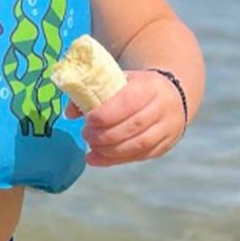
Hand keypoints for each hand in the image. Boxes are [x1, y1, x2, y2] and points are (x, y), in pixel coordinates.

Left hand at [66, 70, 184, 167]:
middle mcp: (163, 108)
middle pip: (134, 126)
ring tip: (91, 146)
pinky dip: (116, 160)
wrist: (170, 96)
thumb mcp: (118, 80)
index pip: (130, 102)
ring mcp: (167, 129)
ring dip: (111, 150)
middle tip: (86, 134)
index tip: (88, 120)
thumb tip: (69, 113)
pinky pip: (140, 156)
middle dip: (106, 134)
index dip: (107, 114)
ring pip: (139, 145)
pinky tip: (97, 158)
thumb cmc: (135, 87)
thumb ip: (93, 92)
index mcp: (151, 86)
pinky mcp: (164, 146)